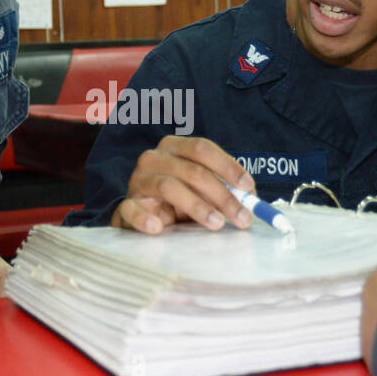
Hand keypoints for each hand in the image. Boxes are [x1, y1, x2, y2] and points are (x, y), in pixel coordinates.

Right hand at [110, 135, 255, 233]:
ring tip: (217, 224)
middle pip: (192, 170)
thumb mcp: (202, 191)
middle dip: (222, 195)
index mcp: (173, 147)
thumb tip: (251, 199)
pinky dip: (145, 218)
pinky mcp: (126, 205)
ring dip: (198, 206)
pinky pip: (132, 209)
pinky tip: (159, 228)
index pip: (202, 149)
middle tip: (242, 218)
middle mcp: (153, 158)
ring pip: (169, 187)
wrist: (144, 218)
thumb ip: (224, 190)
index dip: (228, 167)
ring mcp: (138, 181)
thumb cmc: (179, 201)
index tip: (248, 188)